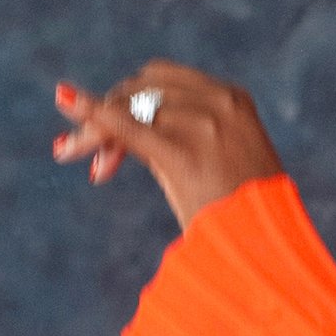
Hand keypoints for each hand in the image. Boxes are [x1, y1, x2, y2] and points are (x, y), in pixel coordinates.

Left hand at [52, 62, 286, 232]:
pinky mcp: (182, 153)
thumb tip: (125, 135)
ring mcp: (203, 125)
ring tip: (69, 152)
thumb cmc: (250, 219)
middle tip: (81, 152)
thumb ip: (182, 137)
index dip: (129, 99)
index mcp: (234, 99)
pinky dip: (91, 112)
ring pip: (130, 107)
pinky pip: (126, 125)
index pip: (164, 81)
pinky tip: (65, 100)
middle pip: (142, 88)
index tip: (111, 133)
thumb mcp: (223, 162)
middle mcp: (220, 103)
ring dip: (96, 129)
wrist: (270, 254)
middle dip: (109, 111)